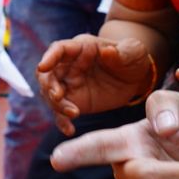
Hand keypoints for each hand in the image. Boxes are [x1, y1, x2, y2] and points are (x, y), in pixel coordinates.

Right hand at [37, 34, 154, 135]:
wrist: (135, 79)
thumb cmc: (132, 59)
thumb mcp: (134, 52)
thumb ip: (123, 51)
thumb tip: (107, 51)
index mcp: (81, 48)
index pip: (59, 49)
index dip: (48, 57)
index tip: (43, 67)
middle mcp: (68, 66)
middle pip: (47, 74)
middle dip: (48, 85)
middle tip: (58, 97)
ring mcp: (69, 85)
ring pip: (51, 95)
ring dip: (56, 105)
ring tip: (74, 113)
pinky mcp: (73, 102)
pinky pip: (61, 113)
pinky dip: (62, 122)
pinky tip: (69, 130)